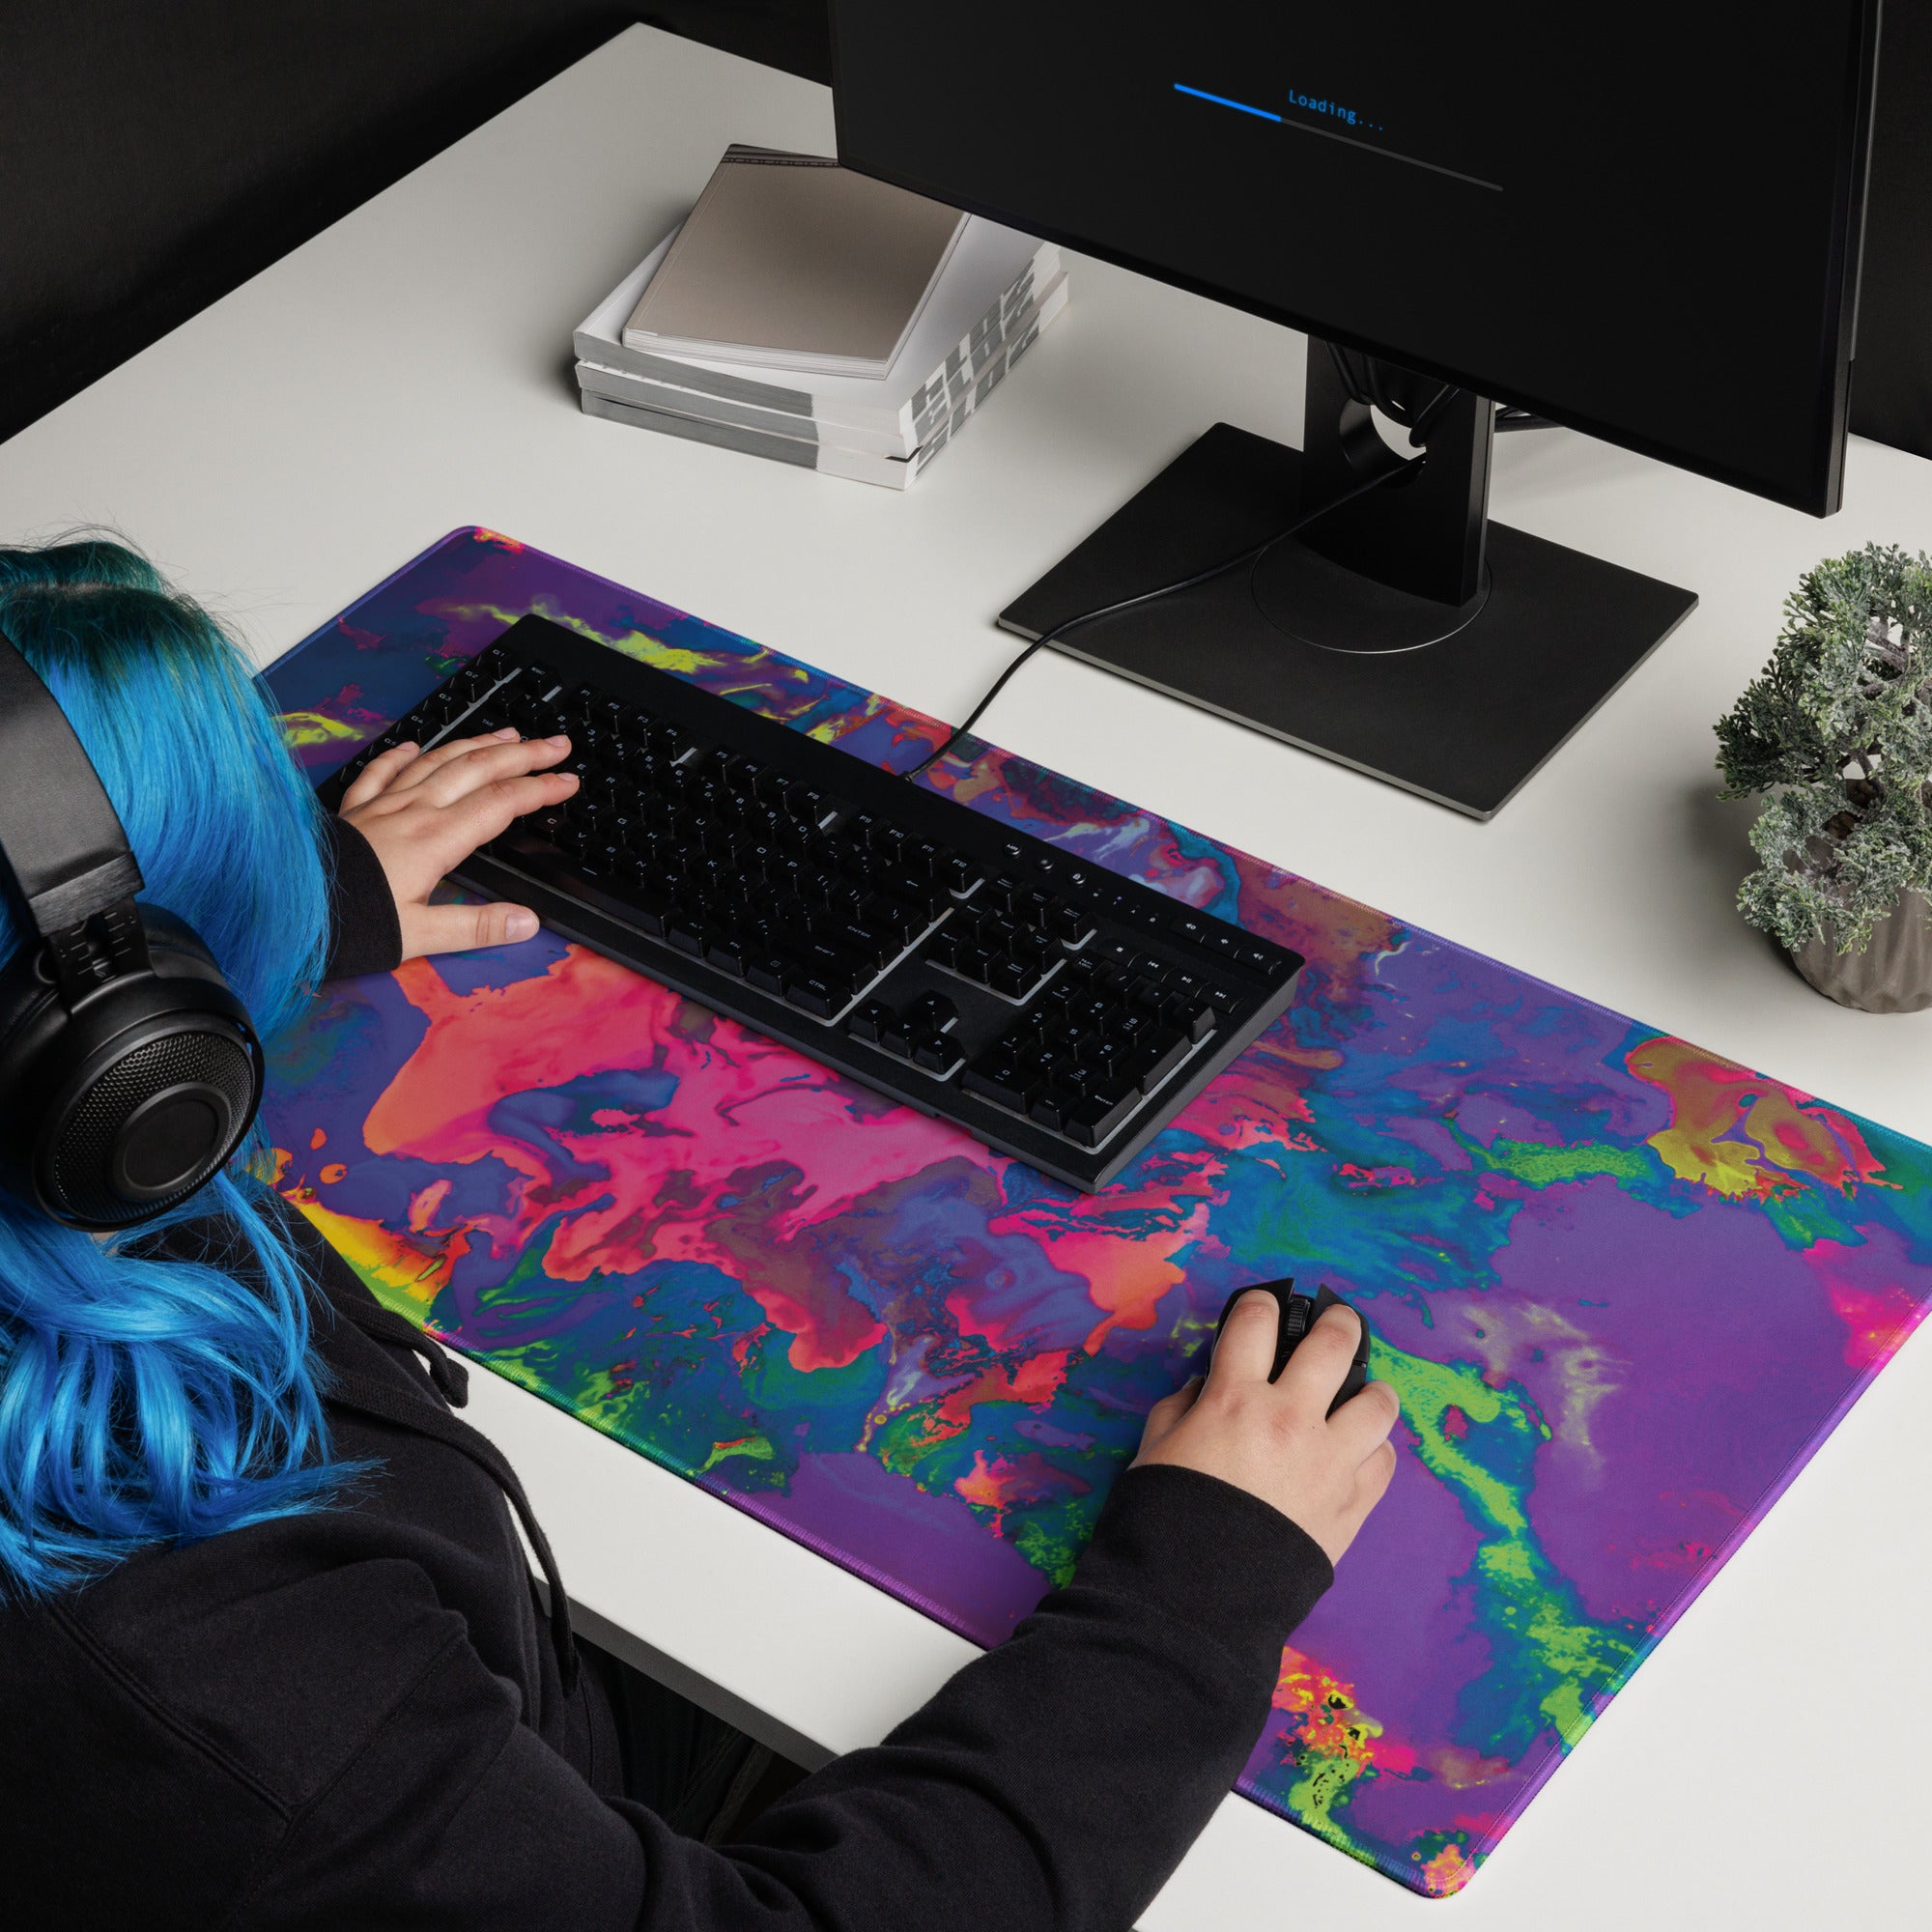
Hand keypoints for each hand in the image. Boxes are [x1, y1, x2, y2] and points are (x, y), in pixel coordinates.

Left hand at [338, 728, 579, 959]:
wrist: (285, 912)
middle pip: (478, 770)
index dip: (540, 789)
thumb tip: (527, 922)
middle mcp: (412, 813)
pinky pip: (381, 772)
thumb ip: (476, 926)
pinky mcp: (354, 812)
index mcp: (435, 840)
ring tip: (508, 734)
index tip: (568, 781)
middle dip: (523, 754)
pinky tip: (415, 743)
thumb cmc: (350, 925)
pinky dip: (402, 754)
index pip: (501, 804)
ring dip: (477, 744)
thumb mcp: (419, 936)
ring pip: (438, 761)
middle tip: (557, 743)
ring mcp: (382, 807)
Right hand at [1132, 1292, 1398, 1564]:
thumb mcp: (1154, 1447)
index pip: (1256, 1321)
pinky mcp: (1352, 1504)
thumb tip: (1206, 1386)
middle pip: (1334, 1344)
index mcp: (1235, 1397)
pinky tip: (1359, 1452)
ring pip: (1378, 1403)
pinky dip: (1374, 1450)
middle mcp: (1290, 1418)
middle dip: (1339, 1322)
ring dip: (1372, 1391)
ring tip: (1364, 1393)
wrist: (1198, 1596)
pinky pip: (1384, 1461)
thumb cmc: (1168, 1516)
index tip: (1265, 1306)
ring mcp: (1329, 1461)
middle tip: (1338, 1322)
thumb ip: (1182, 1405)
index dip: (1260, 1304)